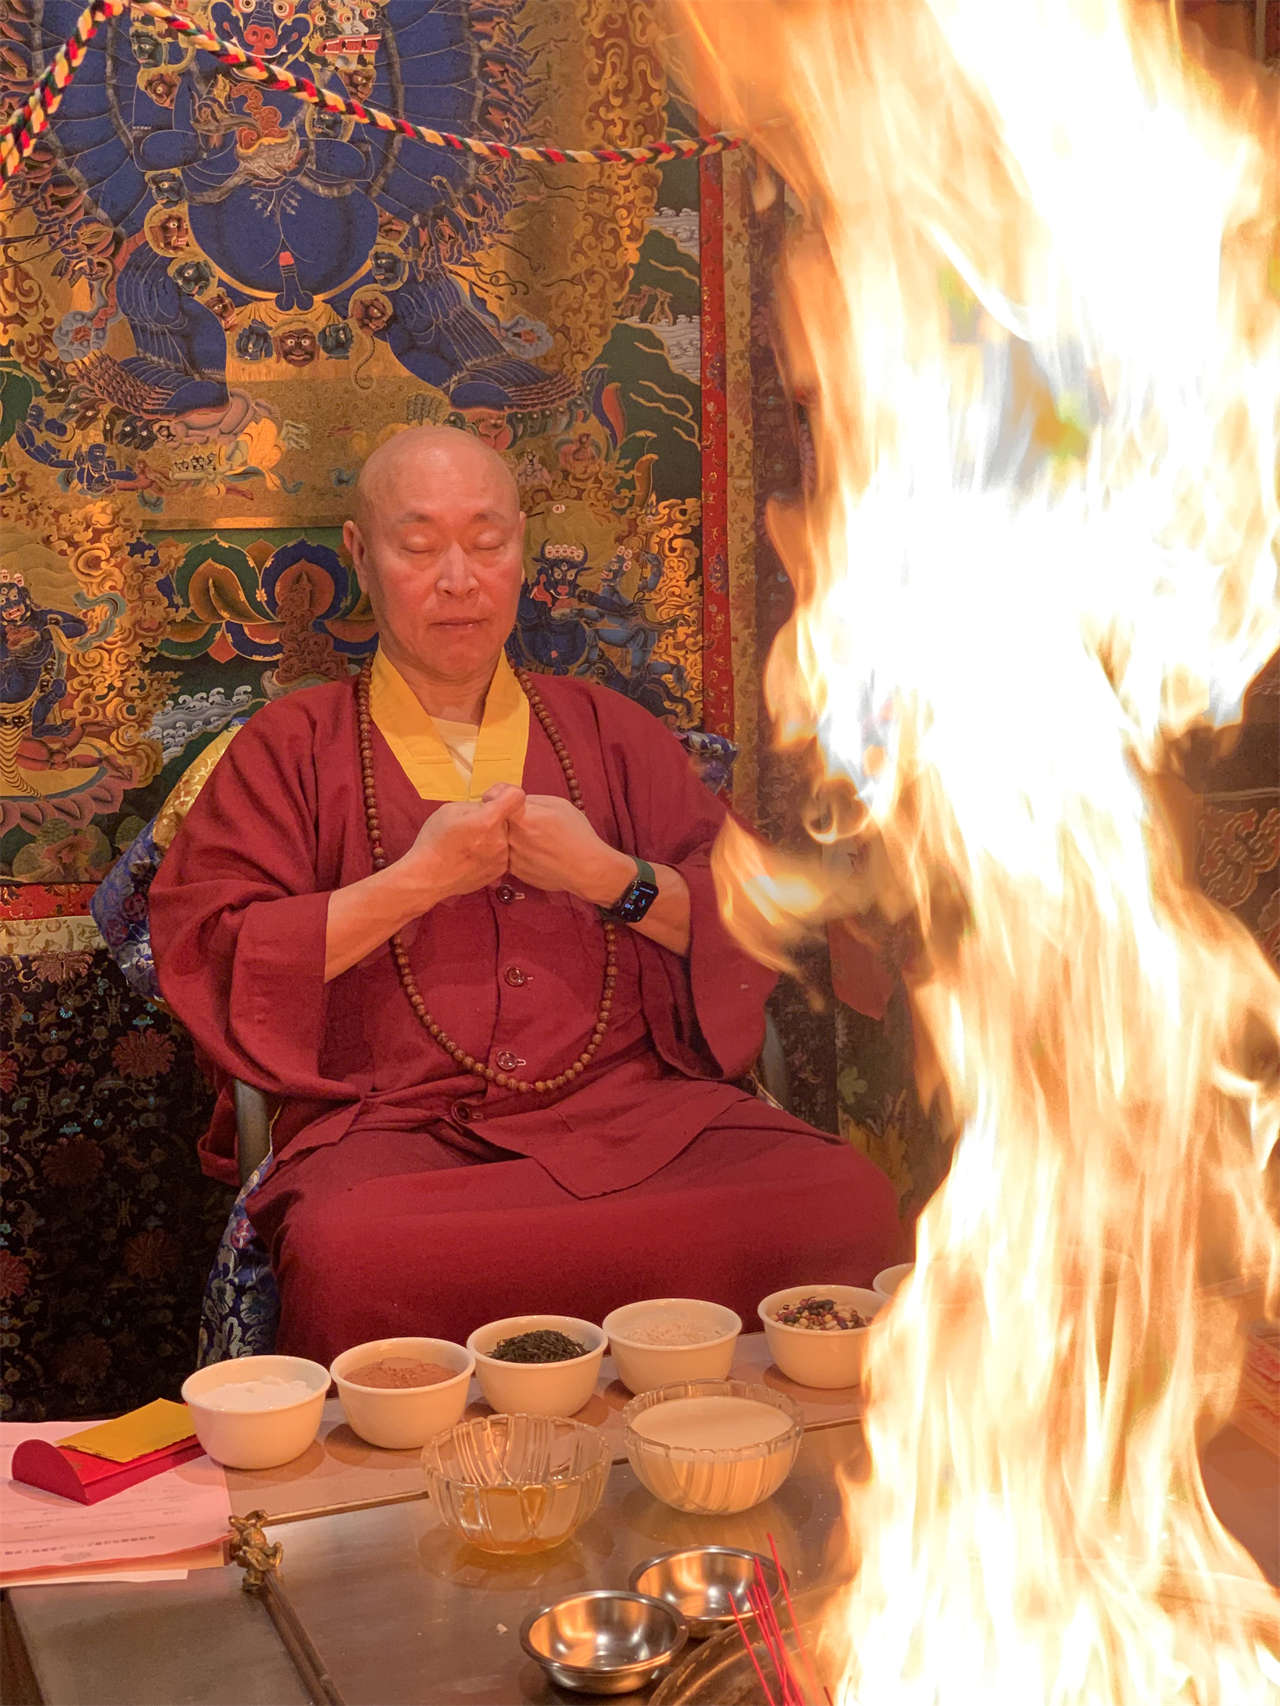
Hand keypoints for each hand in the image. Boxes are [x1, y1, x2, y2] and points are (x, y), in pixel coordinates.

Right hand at [398, 784, 525, 902]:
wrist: (427, 876)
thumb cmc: (434, 841)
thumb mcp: (450, 810)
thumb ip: (476, 804)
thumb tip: (489, 805)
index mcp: (488, 820)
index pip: (516, 796)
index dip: (504, 793)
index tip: (490, 800)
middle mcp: (500, 840)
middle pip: (507, 818)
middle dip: (492, 818)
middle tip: (471, 827)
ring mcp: (502, 858)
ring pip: (504, 836)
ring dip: (492, 836)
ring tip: (469, 844)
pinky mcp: (499, 871)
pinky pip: (501, 853)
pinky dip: (490, 852)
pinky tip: (471, 856)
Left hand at [505, 793, 632, 904]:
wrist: (586, 868)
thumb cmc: (577, 835)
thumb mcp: (558, 804)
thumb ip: (531, 800)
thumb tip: (514, 798)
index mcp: (521, 816)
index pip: (492, 798)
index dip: (496, 795)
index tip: (500, 797)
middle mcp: (512, 837)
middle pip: (497, 820)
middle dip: (507, 817)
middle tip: (525, 820)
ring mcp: (512, 856)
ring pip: (503, 839)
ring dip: (512, 836)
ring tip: (536, 839)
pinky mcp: (515, 872)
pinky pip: (510, 856)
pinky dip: (519, 853)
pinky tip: (538, 852)